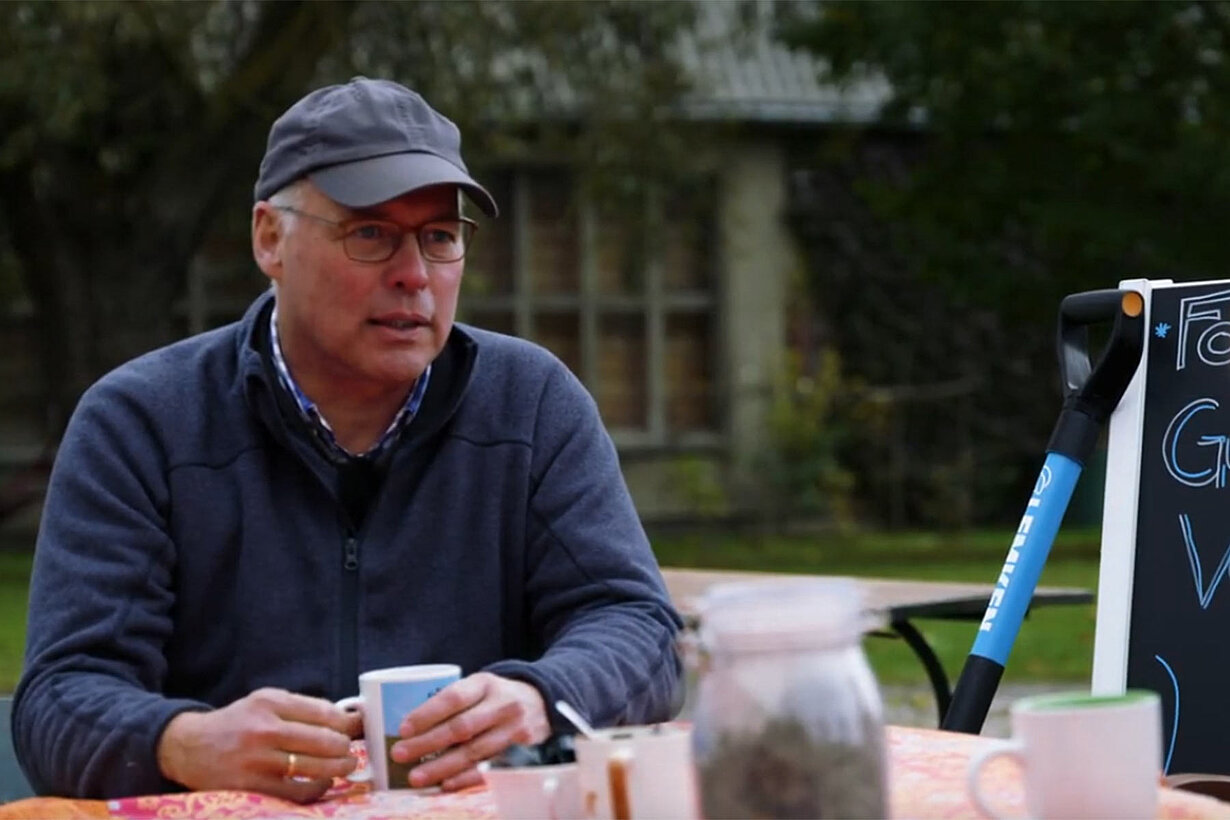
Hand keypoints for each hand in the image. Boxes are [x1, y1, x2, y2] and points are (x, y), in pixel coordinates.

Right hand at [156, 687, 362, 802]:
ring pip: (315, 767)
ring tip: (346, 765)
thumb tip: (346, 718)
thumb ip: (301, 708)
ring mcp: (257, 760)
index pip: (324, 712)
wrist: (189, 747)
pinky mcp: (251, 787)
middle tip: (352, 749)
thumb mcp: (265, 702)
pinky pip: (297, 792)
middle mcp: (264, 729)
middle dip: (347, 746)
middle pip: (325, 740)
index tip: (359, 727)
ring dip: (339, 767)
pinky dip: (318, 788)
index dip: (349, 722)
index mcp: (270, 702)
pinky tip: (323, 782)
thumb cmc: (237, 723)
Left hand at [390, 672, 549, 790]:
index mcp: (486, 684)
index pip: (453, 697)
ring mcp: (515, 729)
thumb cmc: (499, 697)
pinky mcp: (524, 751)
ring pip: (474, 751)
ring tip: (416, 776)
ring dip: (442, 766)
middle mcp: (502, 704)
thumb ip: (453, 702)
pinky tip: (446, 784)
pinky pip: (491, 768)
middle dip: (427, 743)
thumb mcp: (481, 687)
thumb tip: (409, 728)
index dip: (427, 714)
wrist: (545, 701)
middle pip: (461, 727)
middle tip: (400, 754)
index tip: (403, 728)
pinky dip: (467, 778)